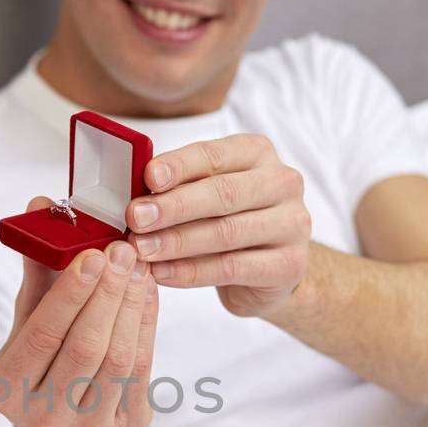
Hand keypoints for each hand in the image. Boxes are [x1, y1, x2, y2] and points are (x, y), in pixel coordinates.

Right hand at [0, 198, 158, 426]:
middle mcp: (43, 416)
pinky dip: (147, 325)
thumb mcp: (28, 323)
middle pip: (84, 347)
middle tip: (124, 251)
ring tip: (138, 267)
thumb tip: (40, 206)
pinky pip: (142, 370)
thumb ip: (38, 271)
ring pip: (118, 359)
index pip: (44, 335)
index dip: (71, 293)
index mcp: (7, 387)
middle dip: (108, 294)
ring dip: (132, 306)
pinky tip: (147, 293)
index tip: (93, 253)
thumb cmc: (43, 363)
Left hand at [126, 133, 310, 319]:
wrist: (271, 268)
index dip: (179, 166)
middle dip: (173, 207)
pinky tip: (162, 273)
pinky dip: (191, 272)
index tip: (148, 177)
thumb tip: (136, 194)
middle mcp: (281, 183)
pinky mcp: (289, 264)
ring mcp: (291, 224)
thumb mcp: (207, 193)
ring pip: (226, 232)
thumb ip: (180, 187)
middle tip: (136, 218)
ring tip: (142, 249)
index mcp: (257, 153)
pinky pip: (231, 268)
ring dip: (177, 242)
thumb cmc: (231, 221)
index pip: (214, 155)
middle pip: (222, 193)